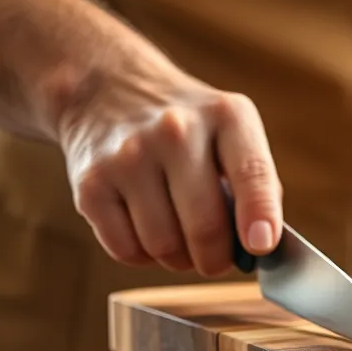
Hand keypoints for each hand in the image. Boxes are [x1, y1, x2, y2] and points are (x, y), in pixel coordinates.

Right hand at [56, 64, 281, 275]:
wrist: (108, 91)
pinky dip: (142, 255)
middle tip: (216, 259)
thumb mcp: (233, 132)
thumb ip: (256, 185)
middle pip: (205, 227)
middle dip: (217, 259)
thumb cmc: (188, 130)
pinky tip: (145, 228)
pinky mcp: (91, 184)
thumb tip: (260, 248)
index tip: (260, 247)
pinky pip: (127, 251)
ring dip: (178, 258)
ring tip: (178, 235)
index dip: (259, 215)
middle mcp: (176, 131)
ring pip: (164, 247)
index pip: (251, 172)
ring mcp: (128, 156)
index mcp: (226, 116)